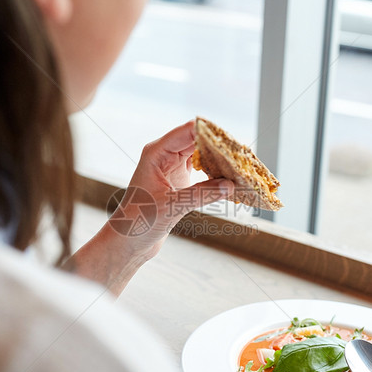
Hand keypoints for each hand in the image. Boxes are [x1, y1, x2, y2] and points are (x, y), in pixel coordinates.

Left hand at [110, 120, 233, 259]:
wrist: (128, 240)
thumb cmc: (139, 221)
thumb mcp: (172, 206)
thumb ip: (201, 194)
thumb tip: (230, 185)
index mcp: (156, 153)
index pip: (188, 131)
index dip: (211, 132)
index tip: (232, 141)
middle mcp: (164, 155)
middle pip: (198, 139)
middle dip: (220, 146)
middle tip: (242, 155)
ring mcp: (172, 166)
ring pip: (202, 153)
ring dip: (220, 159)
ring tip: (241, 165)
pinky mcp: (179, 179)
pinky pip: (203, 169)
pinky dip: (216, 172)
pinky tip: (230, 178)